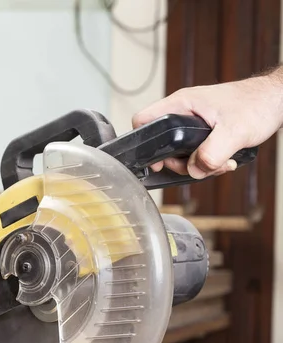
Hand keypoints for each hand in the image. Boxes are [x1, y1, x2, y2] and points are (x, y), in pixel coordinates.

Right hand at [132, 67, 282, 178]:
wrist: (276, 101)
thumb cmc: (257, 104)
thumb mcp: (233, 131)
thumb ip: (211, 153)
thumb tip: (194, 170)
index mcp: (182, 104)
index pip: (144, 120)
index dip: (144, 143)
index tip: (158, 162)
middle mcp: (185, 113)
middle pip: (164, 146)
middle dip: (182, 164)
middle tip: (199, 166)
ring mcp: (195, 124)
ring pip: (183, 154)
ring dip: (200, 166)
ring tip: (221, 163)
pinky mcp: (205, 133)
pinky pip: (198, 154)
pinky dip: (210, 163)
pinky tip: (226, 161)